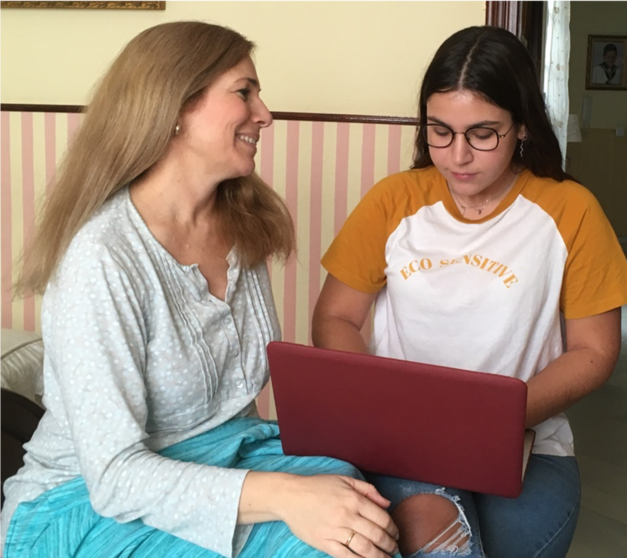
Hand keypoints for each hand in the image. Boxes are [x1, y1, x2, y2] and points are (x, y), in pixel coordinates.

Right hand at [277, 474, 399, 557]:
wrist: (290, 496)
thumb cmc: (317, 486)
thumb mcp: (344, 480)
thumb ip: (367, 489)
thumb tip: (386, 503)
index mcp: (353, 499)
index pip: (382, 517)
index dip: (393, 528)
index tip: (396, 534)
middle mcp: (346, 515)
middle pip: (376, 535)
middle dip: (389, 544)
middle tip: (394, 549)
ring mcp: (335, 530)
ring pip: (364, 548)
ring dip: (379, 556)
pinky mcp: (324, 542)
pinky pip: (346, 556)